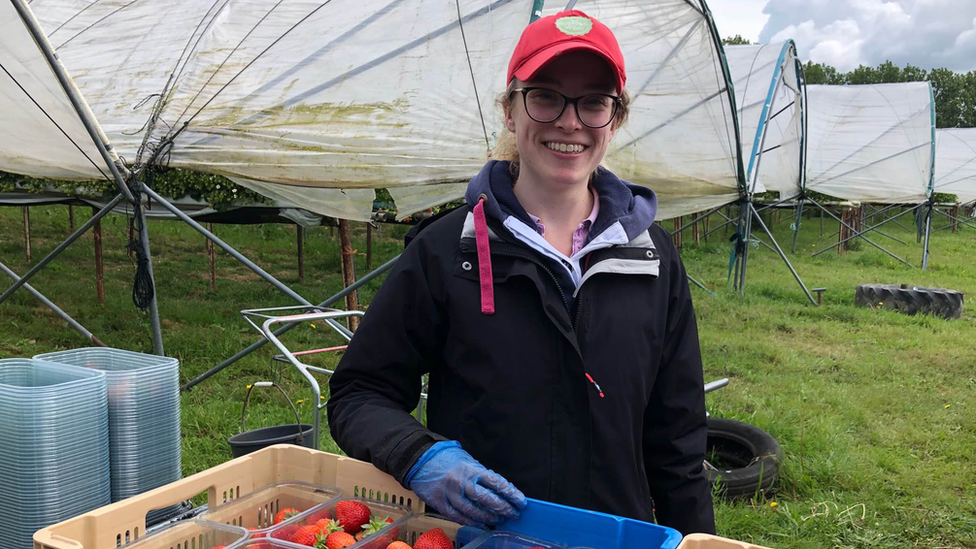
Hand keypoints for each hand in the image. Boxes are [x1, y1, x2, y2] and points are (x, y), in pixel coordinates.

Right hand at [406, 441, 525, 525]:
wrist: (419, 459)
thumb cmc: (446, 458)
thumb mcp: (467, 460)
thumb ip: (481, 474)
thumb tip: (499, 488)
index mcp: (471, 468)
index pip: (496, 482)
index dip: (511, 494)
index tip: (521, 501)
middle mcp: (461, 481)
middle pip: (487, 499)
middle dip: (503, 508)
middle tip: (513, 513)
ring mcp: (450, 493)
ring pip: (472, 511)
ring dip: (488, 517)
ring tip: (499, 519)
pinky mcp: (439, 503)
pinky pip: (457, 516)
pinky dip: (470, 521)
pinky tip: (479, 522)